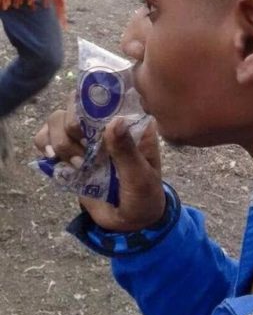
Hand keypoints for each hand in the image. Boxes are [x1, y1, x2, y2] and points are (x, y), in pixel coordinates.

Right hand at [34, 102, 164, 232]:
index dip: (91, 99)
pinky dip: (45, 146)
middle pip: (75, 102)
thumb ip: (127, 151)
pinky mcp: (70, 152)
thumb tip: (115, 121)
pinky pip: (45, 137)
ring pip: (57, 119)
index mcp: (132, 121)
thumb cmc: (144, 195)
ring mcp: (86, 136)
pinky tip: (56, 162)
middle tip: (82, 154)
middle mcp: (106, 122)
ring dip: (59, 141)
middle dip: (71, 127)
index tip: (87, 124)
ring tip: (76, 164)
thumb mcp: (140, 176)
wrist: (132, 221)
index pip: (108, 93)